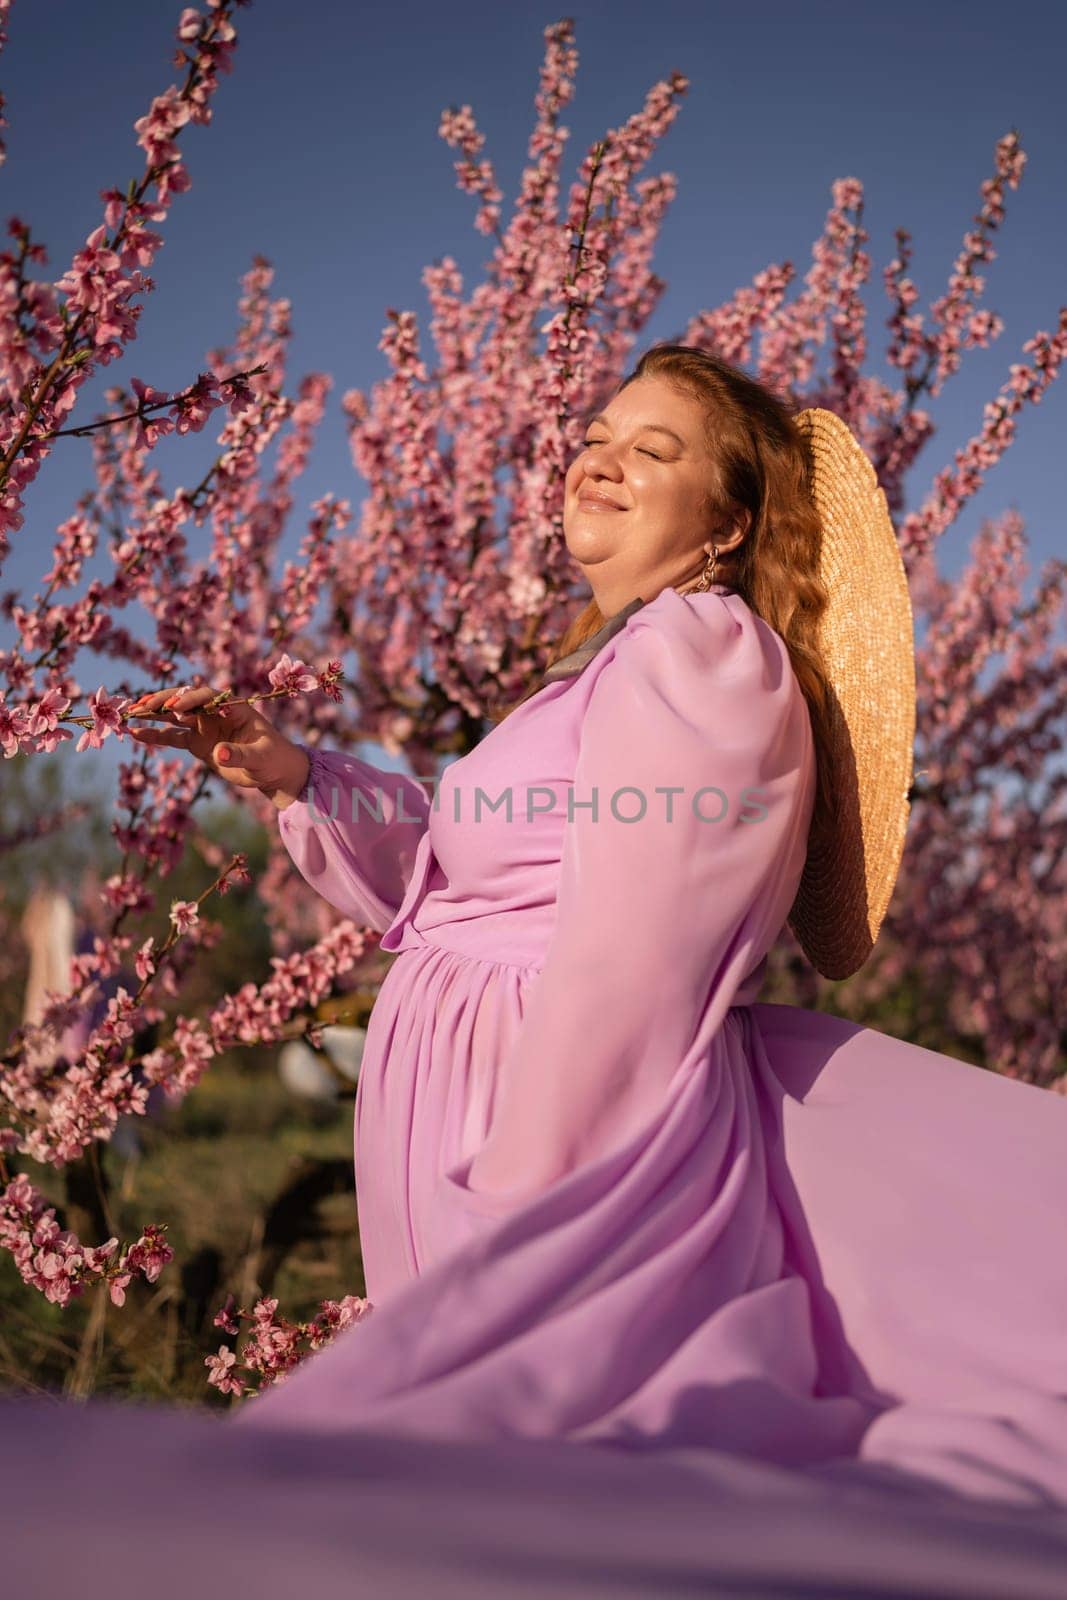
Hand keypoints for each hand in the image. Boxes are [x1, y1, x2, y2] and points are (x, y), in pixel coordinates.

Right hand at [127, 686, 309, 809]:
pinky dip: (155, 735)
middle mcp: (216, 713)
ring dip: (153, 714)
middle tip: (142, 705)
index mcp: (234, 708)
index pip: (208, 697)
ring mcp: (204, 726)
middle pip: (186, 701)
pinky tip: (135, 733)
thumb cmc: (273, 759)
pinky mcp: (197, 742)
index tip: (174, 709)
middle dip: (163, 702)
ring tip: (130, 714)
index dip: (190, 701)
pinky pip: (172, 736)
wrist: (273, 770)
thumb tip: (219, 753)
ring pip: (174, 716)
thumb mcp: (260, 758)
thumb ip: (240, 755)